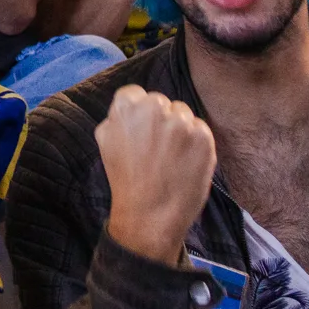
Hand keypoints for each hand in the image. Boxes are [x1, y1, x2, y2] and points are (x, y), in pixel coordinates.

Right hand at [96, 85, 216, 265]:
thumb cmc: (126, 179)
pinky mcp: (203, 136)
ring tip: (172, 157)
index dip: (138, 113)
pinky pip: (200, 130)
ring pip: (183, 114)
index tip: (142, 131)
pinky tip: (185, 162)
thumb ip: (117, 117)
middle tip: (157, 147)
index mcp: (125, 106)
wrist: (149, 214)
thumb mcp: (105, 140)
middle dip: (160, 120)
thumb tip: (132, 106)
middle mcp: (154, 107)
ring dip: (180, 130)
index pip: (135, 94)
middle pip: (161, 102)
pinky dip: (196, 144)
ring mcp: (181, 121)